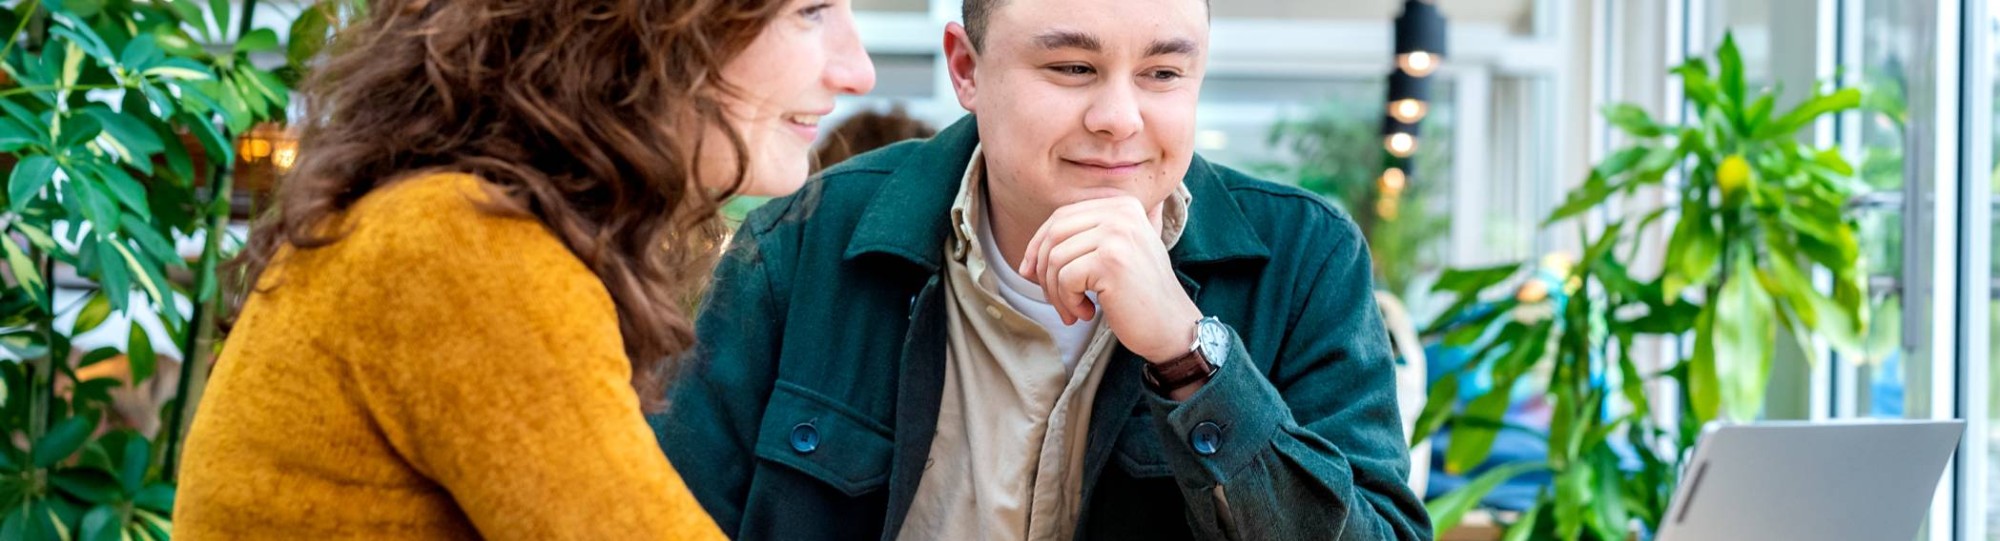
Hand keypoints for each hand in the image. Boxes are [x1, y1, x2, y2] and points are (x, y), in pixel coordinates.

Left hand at [1019, 196, 1201, 362]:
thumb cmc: (1137, 296)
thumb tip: (1025, 263)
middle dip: (1043, 270)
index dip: (1038, 246)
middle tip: (1055, 299)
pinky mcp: (1112, 260)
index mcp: (1122, 205)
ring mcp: (1118, 234)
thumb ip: (1077, 245)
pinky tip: (1086, 313)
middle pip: (1054, 234)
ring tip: (1073, 310)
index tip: (1032, 274)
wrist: (1171, 326)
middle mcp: (1122, 212)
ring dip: (1056, 292)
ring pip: (1056, 258)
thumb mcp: (1111, 256)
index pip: (1061, 216)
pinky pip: (1065, 278)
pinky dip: (1067, 301)